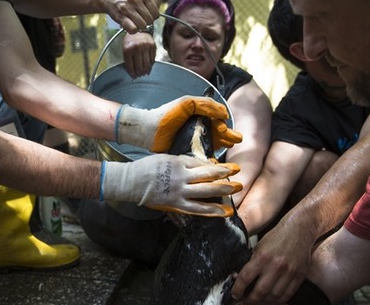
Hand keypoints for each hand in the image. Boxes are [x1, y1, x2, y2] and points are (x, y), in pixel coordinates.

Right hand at [100, 154, 241, 216]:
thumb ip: (183, 161)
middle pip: (209, 176)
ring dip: (223, 190)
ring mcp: (179, 192)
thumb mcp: (166, 158)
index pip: (203, 164)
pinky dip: (212, 211)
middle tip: (238, 174)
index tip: (229, 167)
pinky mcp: (176, 205)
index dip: (217, 166)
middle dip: (225, 175)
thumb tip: (201, 164)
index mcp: (179, 163)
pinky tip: (224, 212)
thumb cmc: (146, 167)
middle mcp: (182, 177)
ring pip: (206, 192)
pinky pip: (197, 209)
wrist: (131, 181)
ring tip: (237, 189)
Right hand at [101, 0, 158, 32]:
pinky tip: (130, 26)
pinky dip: (133, 30)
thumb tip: (156, 17)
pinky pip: (133, 29)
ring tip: (135, 23)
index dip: (152, 18)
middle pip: (150, 20)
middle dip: (146, 23)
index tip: (147, 17)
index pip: (156, 13)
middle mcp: (136, 0)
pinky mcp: (120, 16)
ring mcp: (128, 8)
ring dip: (139, 27)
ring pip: (142, 26)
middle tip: (140, 21)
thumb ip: (147, 3)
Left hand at [116, 96, 242, 152]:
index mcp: (199, 116)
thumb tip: (224, 113)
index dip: (222, 125)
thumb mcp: (187, 104)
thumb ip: (206, 105)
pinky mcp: (187, 154)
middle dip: (228, 136)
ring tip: (229, 148)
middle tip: (236, 140)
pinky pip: (202, 157)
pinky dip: (210, 159)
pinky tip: (216, 162)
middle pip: (217, 134)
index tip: (221, 129)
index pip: (216, 121)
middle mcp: (197, 129)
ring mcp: (192, 142)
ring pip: (212, 145)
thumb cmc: (166, 115)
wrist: (148, 130)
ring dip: (222, 146)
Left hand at [122, 32, 155, 77]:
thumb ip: (128, 60)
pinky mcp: (153, 46)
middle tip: (139, 75)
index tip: (133, 76)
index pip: (130, 66)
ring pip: (147, 64)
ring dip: (145, 71)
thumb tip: (132, 72)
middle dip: (139, 73)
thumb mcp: (125, 48)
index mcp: (128, 49)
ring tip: (144, 73)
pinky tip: (149, 68)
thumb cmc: (130, 40)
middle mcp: (137, 47)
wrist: (139, 29)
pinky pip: (152, 59)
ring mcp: (146, 46)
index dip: (132, 73)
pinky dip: (151, 65)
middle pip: (139, 66)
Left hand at [230, 222, 313, 303]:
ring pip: (274, 297)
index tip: (234, 294)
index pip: (245, 278)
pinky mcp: (300, 276)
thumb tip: (238, 278)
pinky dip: (278, 300)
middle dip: (249, 300)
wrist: (299, 230)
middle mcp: (276, 265)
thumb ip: (251, 262)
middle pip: (260, 292)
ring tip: (257, 302)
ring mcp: (289, 272)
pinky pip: (287, 294)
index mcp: (262, 256)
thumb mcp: (259, 246)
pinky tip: (271, 300)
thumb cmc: (276, 237)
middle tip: (244, 302)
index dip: (237, 289)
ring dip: (264, 302)